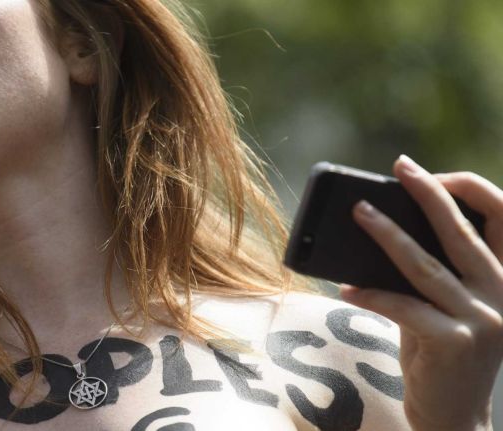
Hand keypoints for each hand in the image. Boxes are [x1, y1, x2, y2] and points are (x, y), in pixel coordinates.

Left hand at [339, 155, 502, 430]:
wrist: (454, 417)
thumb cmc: (441, 352)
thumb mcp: (446, 305)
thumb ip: (432, 271)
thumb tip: (381, 226)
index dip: (470, 190)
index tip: (432, 174)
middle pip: (462, 232)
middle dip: (429, 193)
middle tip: (401, 166)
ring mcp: (483, 320)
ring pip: (426, 265)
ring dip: (387, 234)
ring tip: (359, 212)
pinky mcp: (455, 343)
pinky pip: (404, 307)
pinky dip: (371, 294)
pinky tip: (345, 287)